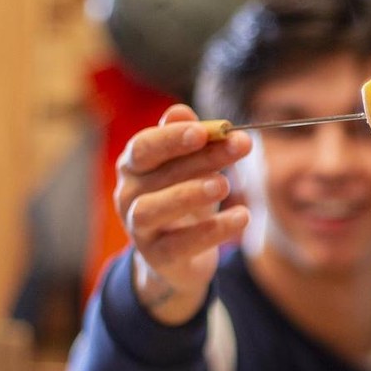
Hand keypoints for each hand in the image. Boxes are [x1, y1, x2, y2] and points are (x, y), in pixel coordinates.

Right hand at [114, 103, 252, 324]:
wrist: (177, 258)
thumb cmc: (183, 200)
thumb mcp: (189, 168)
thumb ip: (189, 140)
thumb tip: (182, 112)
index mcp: (134, 166)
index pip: (145, 146)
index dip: (172, 137)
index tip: (207, 131)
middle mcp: (127, 195)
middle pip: (158, 173)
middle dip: (200, 158)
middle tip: (239, 146)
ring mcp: (138, 228)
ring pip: (153, 209)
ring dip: (190, 193)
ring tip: (225, 184)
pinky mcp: (157, 257)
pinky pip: (180, 244)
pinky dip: (212, 230)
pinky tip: (242, 217)